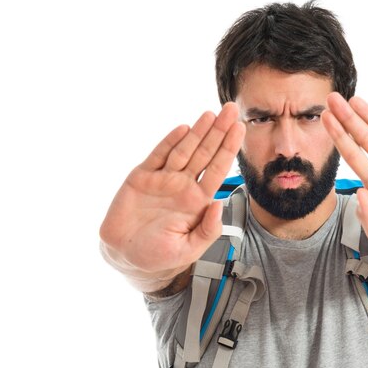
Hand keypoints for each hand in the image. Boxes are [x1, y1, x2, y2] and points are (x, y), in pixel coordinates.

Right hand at [99, 103, 243, 276]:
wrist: (127, 258)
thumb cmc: (160, 257)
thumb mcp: (189, 249)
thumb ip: (208, 230)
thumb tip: (220, 204)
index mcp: (198, 202)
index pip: (218, 169)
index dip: (229, 148)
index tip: (240, 129)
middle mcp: (183, 186)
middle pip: (205, 153)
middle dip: (219, 131)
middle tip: (231, 109)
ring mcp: (163, 180)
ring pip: (184, 150)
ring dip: (198, 131)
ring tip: (212, 114)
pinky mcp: (142, 178)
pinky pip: (158, 156)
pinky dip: (170, 141)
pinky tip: (184, 129)